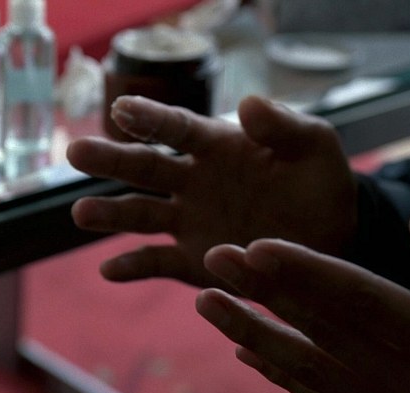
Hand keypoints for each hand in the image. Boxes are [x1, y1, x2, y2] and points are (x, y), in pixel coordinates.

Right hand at [67, 95, 356, 287]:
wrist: (333, 238)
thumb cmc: (320, 183)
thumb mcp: (315, 148)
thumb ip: (285, 125)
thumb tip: (248, 103)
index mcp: (217, 147)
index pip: (178, 129)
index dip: (152, 119)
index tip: (122, 110)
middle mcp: (192, 182)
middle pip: (145, 169)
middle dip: (111, 160)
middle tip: (76, 152)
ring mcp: (189, 223)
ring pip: (142, 215)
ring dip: (111, 214)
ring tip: (80, 212)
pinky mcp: (194, 261)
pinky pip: (158, 263)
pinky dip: (134, 267)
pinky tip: (109, 272)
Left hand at [197, 207, 409, 392]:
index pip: (363, 302)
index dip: (304, 272)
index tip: (253, 246)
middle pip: (325, 333)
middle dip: (263, 294)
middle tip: (211, 259)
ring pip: (313, 374)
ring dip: (254, 336)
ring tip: (208, 304)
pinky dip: (285, 377)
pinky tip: (251, 357)